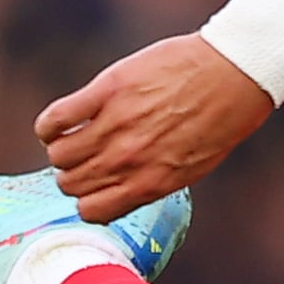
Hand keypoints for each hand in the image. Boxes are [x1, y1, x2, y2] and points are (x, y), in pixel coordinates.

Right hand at [38, 33, 276, 222]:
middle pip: (71, 183)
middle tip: (86, 155)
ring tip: (76, 134)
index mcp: (150, 183)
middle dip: (74, 173)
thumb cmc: (221, 118)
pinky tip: (61, 120)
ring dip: (61, 147)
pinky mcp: (106, 92)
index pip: (92, 211)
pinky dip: (49, 124)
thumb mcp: (192, 165)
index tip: (94, 184)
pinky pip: (55, 119)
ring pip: (58, 154)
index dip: (88, 199)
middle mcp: (128, 160)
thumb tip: (123, 189)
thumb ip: (153, 180)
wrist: (234, 71)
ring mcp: (115, 125)